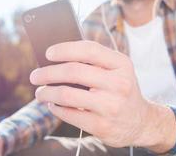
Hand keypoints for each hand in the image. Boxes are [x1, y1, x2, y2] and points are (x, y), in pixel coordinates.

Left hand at [30, 40, 175, 152]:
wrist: (140, 122)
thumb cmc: (121, 90)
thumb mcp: (117, 71)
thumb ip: (93, 62)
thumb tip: (57, 58)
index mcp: (121, 64)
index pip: (89, 50)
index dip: (65, 49)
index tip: (47, 53)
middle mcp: (118, 84)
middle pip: (73, 71)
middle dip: (47, 73)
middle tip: (35, 76)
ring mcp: (110, 106)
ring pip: (66, 94)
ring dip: (46, 92)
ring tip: (39, 92)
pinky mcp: (102, 126)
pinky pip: (69, 114)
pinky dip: (55, 107)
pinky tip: (52, 104)